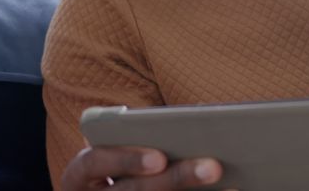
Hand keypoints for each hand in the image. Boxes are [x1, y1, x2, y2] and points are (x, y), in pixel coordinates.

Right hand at [61, 146, 222, 189]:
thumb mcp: (114, 152)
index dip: (126, 160)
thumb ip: (138, 136)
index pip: (95, 162)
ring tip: (228, 183)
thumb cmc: (115, 165)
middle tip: (213, 166)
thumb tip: (197, 124)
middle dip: (175, 178)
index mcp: (81, 173)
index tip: (159, 158)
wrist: (101, 190)